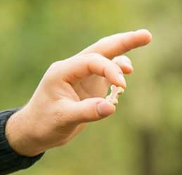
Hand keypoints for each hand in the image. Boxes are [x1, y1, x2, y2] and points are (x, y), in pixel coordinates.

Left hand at [5, 29, 151, 156]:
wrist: (34, 131)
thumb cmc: (44, 124)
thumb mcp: (63, 119)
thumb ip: (87, 112)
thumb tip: (111, 107)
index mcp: (63, 71)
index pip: (92, 61)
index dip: (110, 70)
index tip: (122, 86)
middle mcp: (73, 69)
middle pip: (102, 49)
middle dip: (124, 42)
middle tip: (147, 35)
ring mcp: (82, 77)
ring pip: (106, 60)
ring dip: (122, 58)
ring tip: (131, 68)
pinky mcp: (89, 86)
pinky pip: (107, 75)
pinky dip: (118, 76)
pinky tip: (122, 85)